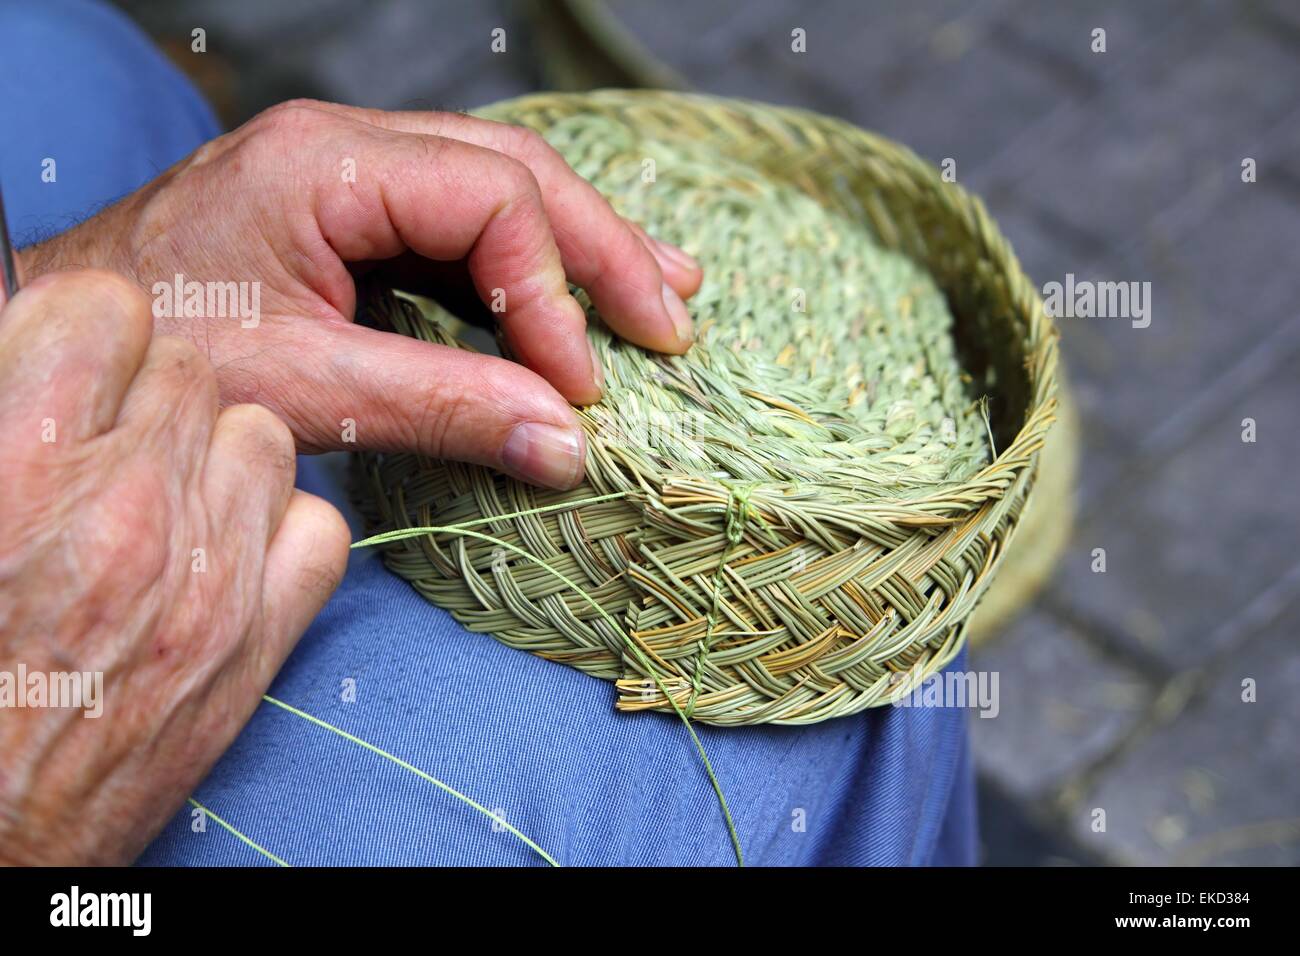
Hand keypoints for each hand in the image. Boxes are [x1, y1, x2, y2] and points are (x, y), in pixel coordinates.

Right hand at [0, 270, 349, 864]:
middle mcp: (127, 508)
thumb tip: (32, 327)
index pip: (108, 310)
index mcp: (21, 458)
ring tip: (161, 502)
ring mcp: (208, 575)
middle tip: (107, 449)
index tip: (75, 365)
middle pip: (194, 373)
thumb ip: (7, 406)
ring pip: (264, 439)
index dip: (89, 333)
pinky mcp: (256, 639)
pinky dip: (280, 528)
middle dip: (151, 398)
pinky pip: (319, 527)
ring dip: (218, 457)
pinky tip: (224, 551)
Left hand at [18, 100, 703, 488]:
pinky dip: (532, 268)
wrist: (63, 339)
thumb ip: (442, 408)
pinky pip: (466, 226)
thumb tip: (567, 443)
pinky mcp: (354, 218)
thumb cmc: (158, 358)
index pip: (491, 198)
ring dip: (585, 247)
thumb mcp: (303, 387)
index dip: (554, 292)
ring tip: (664, 292)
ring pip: (503, 189)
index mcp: (327, 163)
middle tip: (672, 323)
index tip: (583, 383)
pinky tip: (577, 299)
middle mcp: (348, 148)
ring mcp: (353, 176)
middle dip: (603, 251)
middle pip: (517, 173)